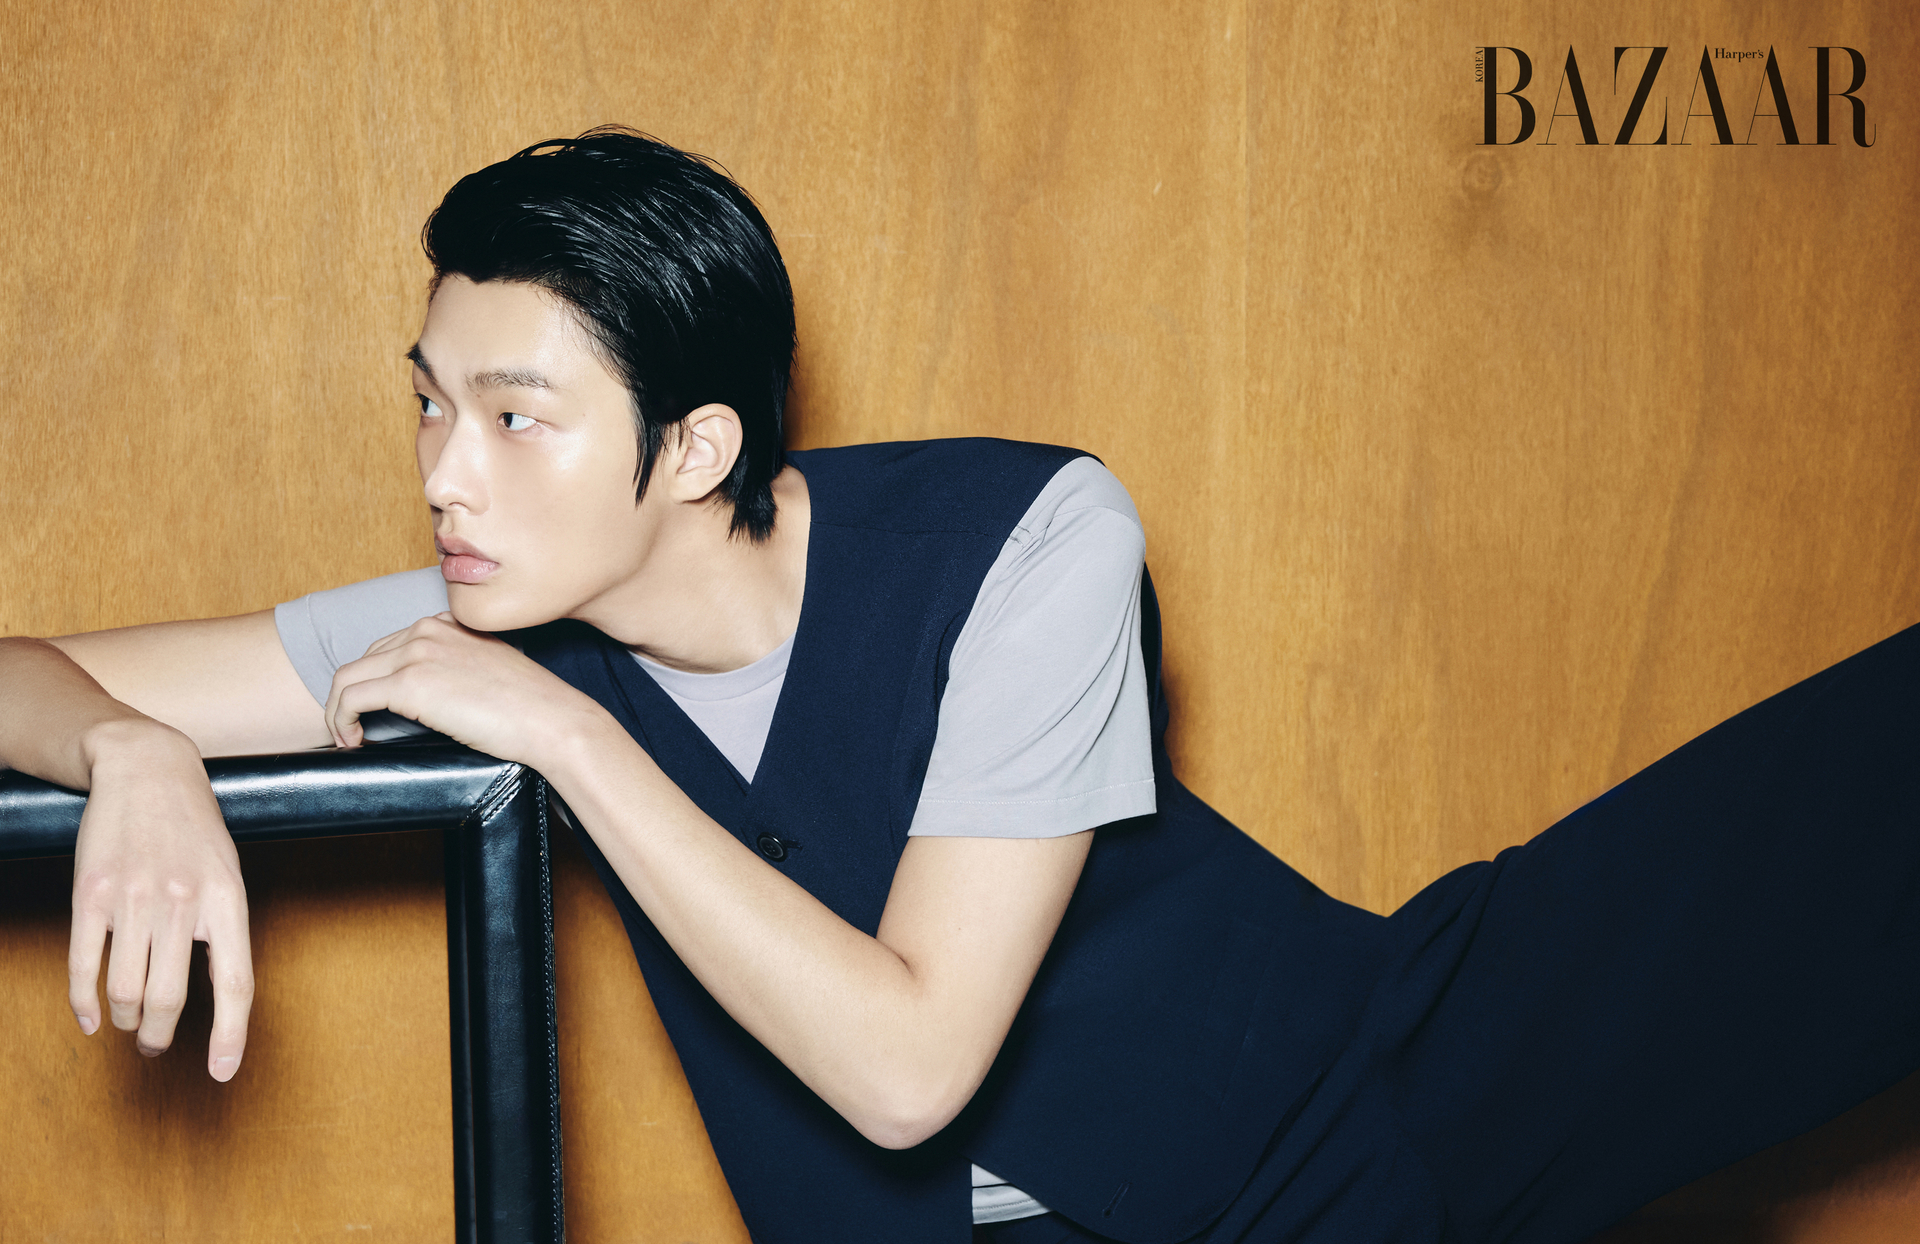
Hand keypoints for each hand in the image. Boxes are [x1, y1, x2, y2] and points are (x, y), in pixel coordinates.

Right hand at [69, 721, 252, 1079]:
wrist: (146, 768)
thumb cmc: (193, 826)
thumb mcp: (226, 870)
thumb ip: (221, 925)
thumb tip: (215, 989)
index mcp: (227, 899)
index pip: (236, 982)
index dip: (231, 1035)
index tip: (224, 1073)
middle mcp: (182, 902)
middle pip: (170, 997)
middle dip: (161, 1035)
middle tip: (155, 1046)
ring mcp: (134, 899)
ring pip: (126, 990)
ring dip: (126, 1021)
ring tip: (128, 1027)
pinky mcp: (90, 896)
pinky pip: (85, 967)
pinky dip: (84, 1004)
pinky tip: (89, 1018)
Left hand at [324, 613, 603, 766]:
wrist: (551, 720)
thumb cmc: (531, 708)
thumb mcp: (491, 670)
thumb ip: (458, 667)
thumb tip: (436, 698)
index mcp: (449, 623)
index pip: (392, 645)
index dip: (378, 680)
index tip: (377, 710)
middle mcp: (428, 630)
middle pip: (365, 659)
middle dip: (353, 694)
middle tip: (356, 727)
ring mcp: (417, 653)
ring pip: (347, 677)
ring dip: (339, 709)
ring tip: (347, 737)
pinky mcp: (409, 683)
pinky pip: (351, 698)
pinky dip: (341, 720)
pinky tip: (352, 740)